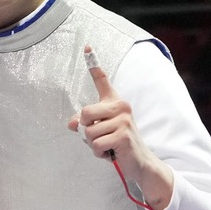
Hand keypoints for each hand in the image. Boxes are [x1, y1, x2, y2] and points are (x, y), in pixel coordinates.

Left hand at [69, 45, 173, 209]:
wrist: (139, 163)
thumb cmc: (117, 145)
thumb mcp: (99, 132)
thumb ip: (84, 124)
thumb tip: (71, 123)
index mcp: (114, 102)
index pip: (102, 80)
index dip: (93, 63)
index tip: (86, 46)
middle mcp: (120, 106)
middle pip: (84, 114)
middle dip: (86, 131)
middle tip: (100, 138)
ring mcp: (123, 120)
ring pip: (88, 132)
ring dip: (93, 145)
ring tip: (107, 146)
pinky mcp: (123, 135)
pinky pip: (96, 144)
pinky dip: (99, 153)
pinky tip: (110, 153)